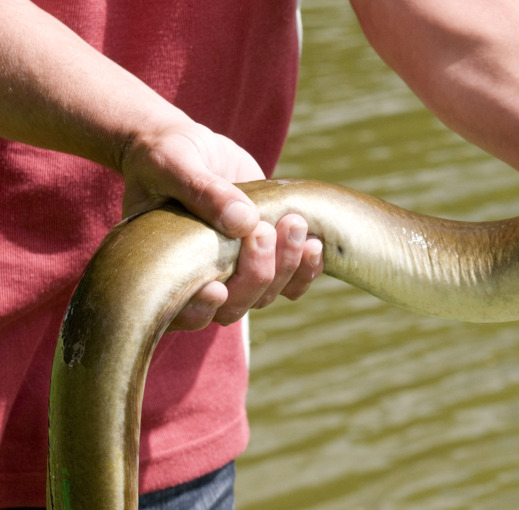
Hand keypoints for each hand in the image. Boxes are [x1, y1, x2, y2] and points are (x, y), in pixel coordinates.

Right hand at [118, 122, 322, 330]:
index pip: (180, 311)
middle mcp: (201, 282)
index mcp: (165, 271)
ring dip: (286, 266)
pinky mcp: (267, 260)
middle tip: (262, 230)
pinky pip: (292, 282)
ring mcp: (236, 275)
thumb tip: (243, 221)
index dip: (199, 308)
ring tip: (294, 224)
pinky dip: (306, 269)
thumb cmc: (164, 157)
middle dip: (255, 274)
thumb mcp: (172, 164)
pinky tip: (313, 243)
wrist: (192, 149)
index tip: (215, 288)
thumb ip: (201, 191)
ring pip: (265, 295)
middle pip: (233, 307)